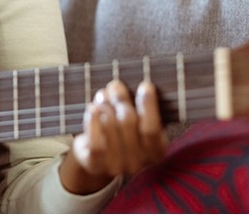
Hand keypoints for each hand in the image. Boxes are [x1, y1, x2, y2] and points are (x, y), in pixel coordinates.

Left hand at [59, 80, 167, 194]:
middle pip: (128, 122)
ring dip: (105, 105)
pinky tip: (92, 108)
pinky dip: (92, 121)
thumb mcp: (139, 120)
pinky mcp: (95, 164)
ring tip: (102, 95)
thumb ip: (142, 105)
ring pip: (110, 125)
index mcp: (156, 151)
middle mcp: (138, 163)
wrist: (96, 155)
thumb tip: (143, 83)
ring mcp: (116, 166)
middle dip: (121, 99)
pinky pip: (95, 141)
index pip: (152, 129)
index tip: (145, 85)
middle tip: (115, 85)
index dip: (149, 106)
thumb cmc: (122, 129)